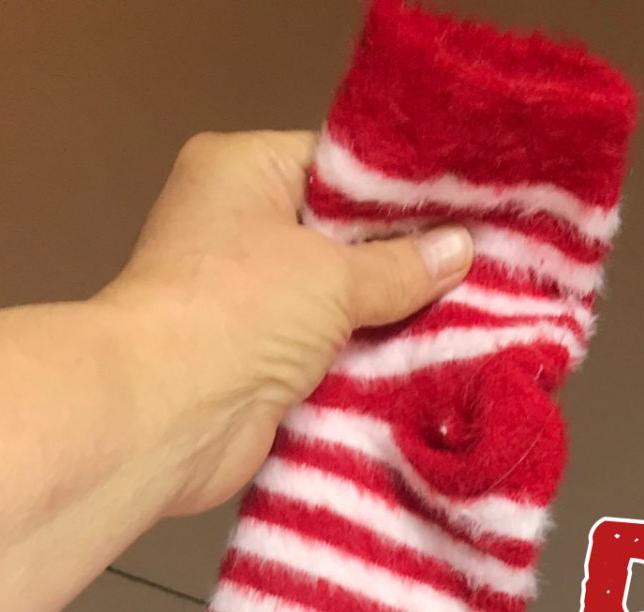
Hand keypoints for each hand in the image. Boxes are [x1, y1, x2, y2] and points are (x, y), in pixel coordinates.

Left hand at [99, 130, 472, 516]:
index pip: (334, 166)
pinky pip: (323, 358)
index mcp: (242, 172)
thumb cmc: (236, 310)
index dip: (397, 191)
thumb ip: (399, 267)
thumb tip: (459, 250)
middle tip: (477, 268)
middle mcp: (236, 229)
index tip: (461, 210)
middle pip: (338, 239)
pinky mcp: (255, 367)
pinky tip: (422, 369)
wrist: (167, 413)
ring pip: (334, 305)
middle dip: (399, 261)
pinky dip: (361, 368)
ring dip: (384, 322)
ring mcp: (243, 302)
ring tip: (466, 318)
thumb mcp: (334, 274)